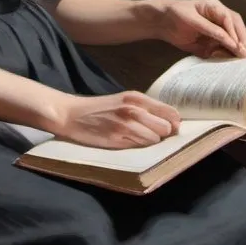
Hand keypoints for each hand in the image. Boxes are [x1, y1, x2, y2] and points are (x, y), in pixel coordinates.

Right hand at [53, 91, 181, 148]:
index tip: (170, 129)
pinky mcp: (116, 139)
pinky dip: (137, 147)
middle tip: (151, 135)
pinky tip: (126, 142)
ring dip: (149, 142)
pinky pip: (139, 147)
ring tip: (135, 138)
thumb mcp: (124, 101)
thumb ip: (146, 109)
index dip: (174, 124)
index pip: (170, 112)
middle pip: (166, 127)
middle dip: (162, 134)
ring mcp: (125, 124)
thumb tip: (172, 123)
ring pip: (154, 139)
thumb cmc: (101, 109)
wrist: (72, 114)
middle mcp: (133, 109)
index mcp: (137, 98)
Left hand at [150, 0, 245, 57]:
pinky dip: (228, 51)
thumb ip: (210, 30)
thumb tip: (228, 40)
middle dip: (242, 40)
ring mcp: (217, 25)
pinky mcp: (213, 37)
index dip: (234, 33)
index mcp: (214, 6)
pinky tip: (232, 58)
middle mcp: (219, 14)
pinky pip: (224, 43)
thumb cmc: (175, 15)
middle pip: (236, 26)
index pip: (229, 19)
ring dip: (239, 46)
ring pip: (233, 34)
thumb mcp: (192, 20)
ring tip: (243, 58)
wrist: (162, 22)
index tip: (237, 46)